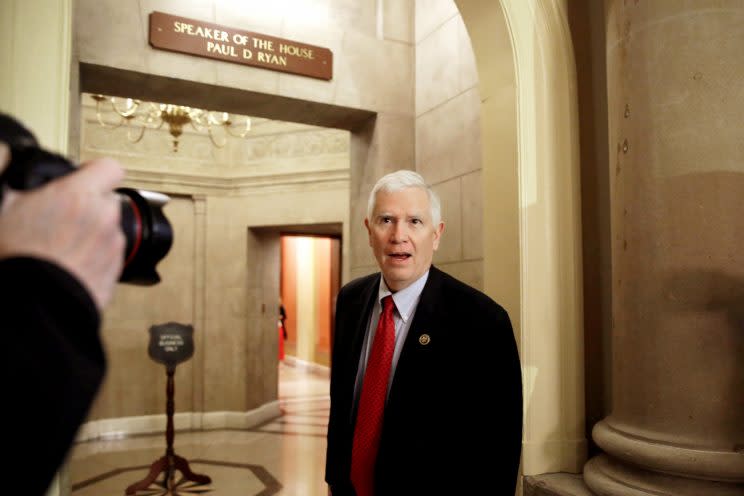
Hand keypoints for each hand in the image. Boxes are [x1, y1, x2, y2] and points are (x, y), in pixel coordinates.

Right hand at [0, 152, 124, 310]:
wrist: (35, 304)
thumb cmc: (18, 257)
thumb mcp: (4, 208)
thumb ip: (16, 185)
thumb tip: (7, 160)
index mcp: (79, 195)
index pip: (109, 167)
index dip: (95, 172)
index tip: (83, 178)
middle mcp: (103, 217)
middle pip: (108, 199)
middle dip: (90, 205)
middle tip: (64, 217)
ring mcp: (113, 244)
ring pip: (110, 228)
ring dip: (93, 232)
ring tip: (63, 246)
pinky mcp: (116, 270)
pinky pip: (110, 255)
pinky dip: (95, 256)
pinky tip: (71, 263)